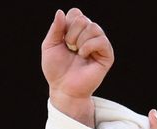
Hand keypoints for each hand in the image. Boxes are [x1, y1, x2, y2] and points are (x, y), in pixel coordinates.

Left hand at [41, 8, 114, 125]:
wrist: (63, 88)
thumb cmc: (56, 70)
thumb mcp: (49, 46)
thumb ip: (55, 29)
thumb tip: (60, 11)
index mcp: (76, 31)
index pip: (75, 13)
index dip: (66, 24)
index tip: (62, 40)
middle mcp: (89, 35)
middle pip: (83, 19)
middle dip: (71, 34)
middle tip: (69, 48)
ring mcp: (99, 44)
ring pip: (93, 27)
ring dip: (79, 41)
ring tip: (76, 53)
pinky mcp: (107, 54)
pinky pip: (101, 40)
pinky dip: (88, 46)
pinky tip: (83, 55)